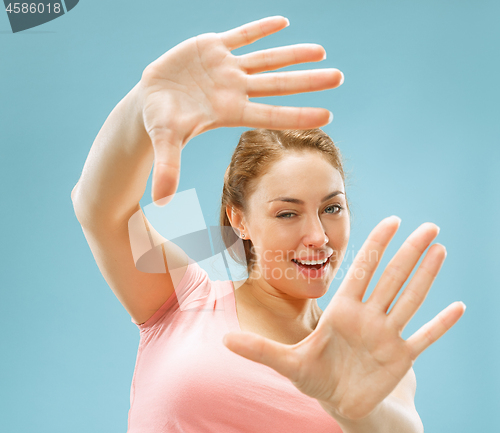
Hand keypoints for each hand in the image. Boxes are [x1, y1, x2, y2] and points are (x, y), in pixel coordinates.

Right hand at [137, 15, 343, 203]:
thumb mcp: (164, 140)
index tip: (328, 116)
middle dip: (308, 81)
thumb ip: (168, 168)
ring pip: (267, 58)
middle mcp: (234, 90)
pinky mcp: (213, 47)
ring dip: (293, 54)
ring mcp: (226, 67)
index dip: (298, 115)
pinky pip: (242, 34)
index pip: (271, 114)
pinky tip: (283, 22)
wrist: (150, 99)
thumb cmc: (160, 122)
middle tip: (339, 77)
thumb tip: (160, 201)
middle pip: (278, 85)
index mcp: (229, 112)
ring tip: (322, 51)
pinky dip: (261, 27)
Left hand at [222, 217, 465, 420]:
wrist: (338, 402)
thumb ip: (258, 349)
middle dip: (409, 252)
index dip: (375, 246)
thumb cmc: (313, 377)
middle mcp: (367, 317)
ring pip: (410, 299)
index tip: (390, 220)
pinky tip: (458, 306)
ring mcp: (386, 336)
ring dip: (426, 276)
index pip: (361, 271)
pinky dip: (440, 324)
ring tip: (441, 249)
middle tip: (430, 225)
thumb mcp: (285, 363)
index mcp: (342, 311)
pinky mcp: (400, 359)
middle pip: (392, 277)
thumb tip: (223, 339)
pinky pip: (425, 337)